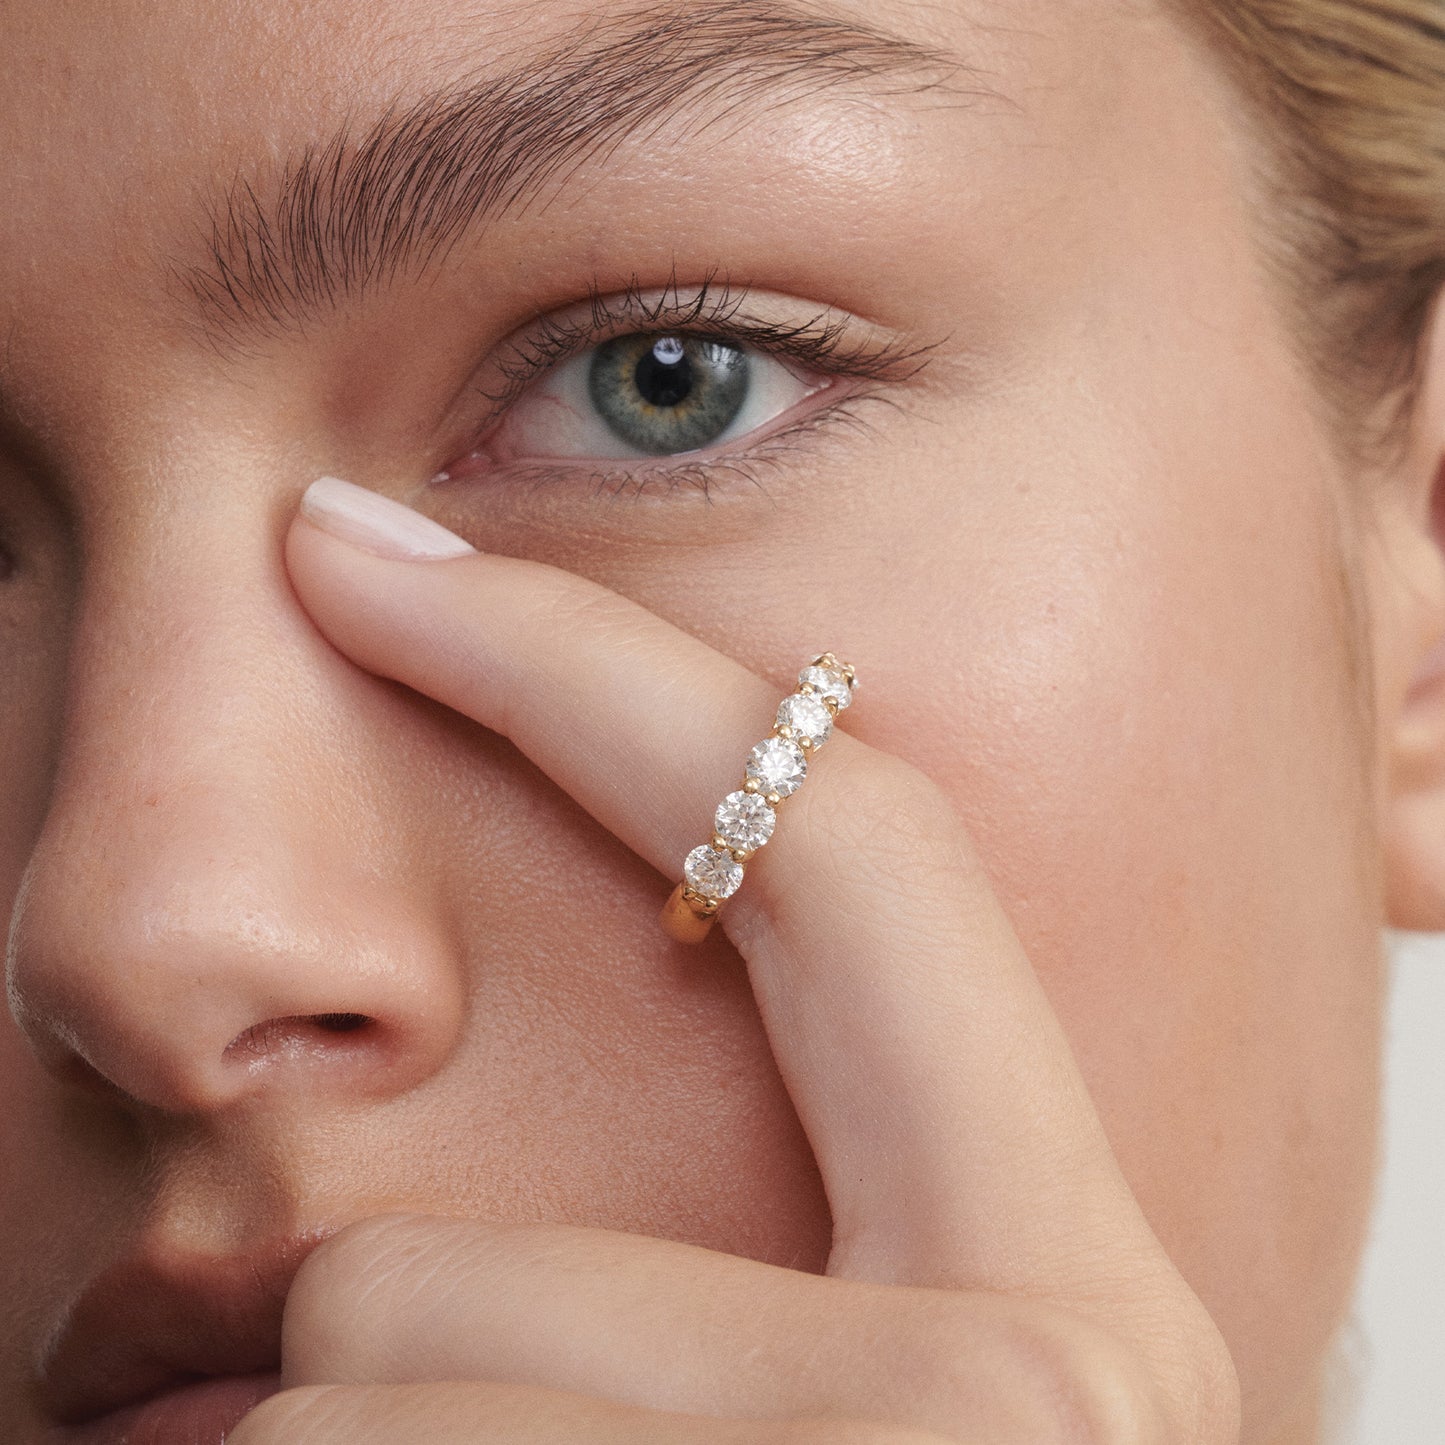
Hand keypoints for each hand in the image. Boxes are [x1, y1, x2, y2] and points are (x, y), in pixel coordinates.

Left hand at [230, 488, 1239, 1443]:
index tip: (367, 552)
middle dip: (426, 1285)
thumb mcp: (912, 1399)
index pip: (847, 840)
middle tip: (467, 1421)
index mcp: (1081, 1288)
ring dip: (384, 1437)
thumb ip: (832, 1202)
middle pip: (519, 1187)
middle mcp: (1025, 1387)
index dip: (588, 663)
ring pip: (385, 1337)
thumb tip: (601, 971)